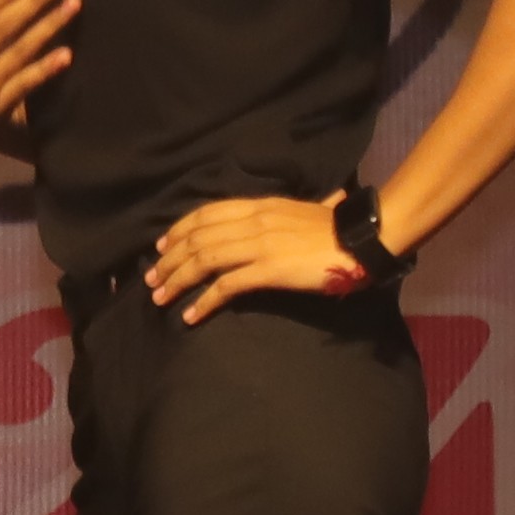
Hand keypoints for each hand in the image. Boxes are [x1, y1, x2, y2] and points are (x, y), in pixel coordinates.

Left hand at [145, 191, 366, 321]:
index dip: (179, 229)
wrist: (363, 241)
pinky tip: (190, 315)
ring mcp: (259, 245)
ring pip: (204, 259)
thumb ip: (314, 206)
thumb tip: (330, 199)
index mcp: (261, 206)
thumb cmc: (344, 229)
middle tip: (151, 279)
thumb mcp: (319, 210)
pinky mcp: (268, 269)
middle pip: (198, 237)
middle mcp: (253, 221)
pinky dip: (203, 301)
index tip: (162, 246)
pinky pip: (226, 285)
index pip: (207, 213)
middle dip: (169, 259)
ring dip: (177, 280)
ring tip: (160, 298)